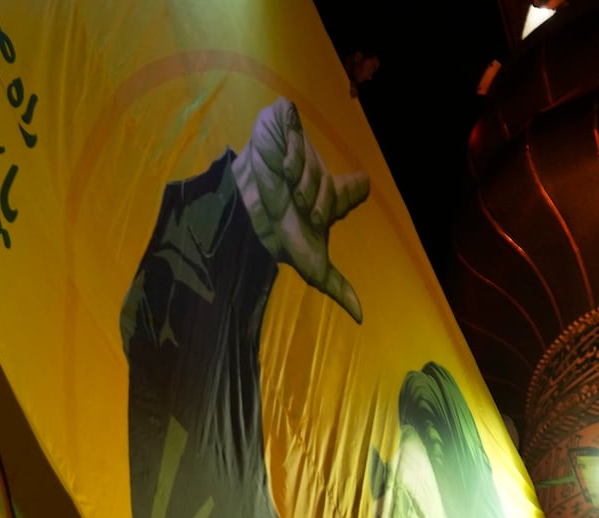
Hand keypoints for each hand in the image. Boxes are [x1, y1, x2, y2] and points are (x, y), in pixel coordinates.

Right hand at [230, 98, 369, 322]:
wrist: (237, 210)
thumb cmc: (273, 232)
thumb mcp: (309, 262)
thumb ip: (335, 284)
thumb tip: (361, 316)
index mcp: (326, 193)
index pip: (353, 190)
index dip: (346, 193)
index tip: (337, 200)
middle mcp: (314, 167)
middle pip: (329, 180)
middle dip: (315, 197)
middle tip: (298, 206)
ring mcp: (296, 143)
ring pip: (310, 156)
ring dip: (299, 177)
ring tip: (283, 186)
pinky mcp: (278, 120)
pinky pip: (292, 124)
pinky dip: (288, 148)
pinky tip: (280, 164)